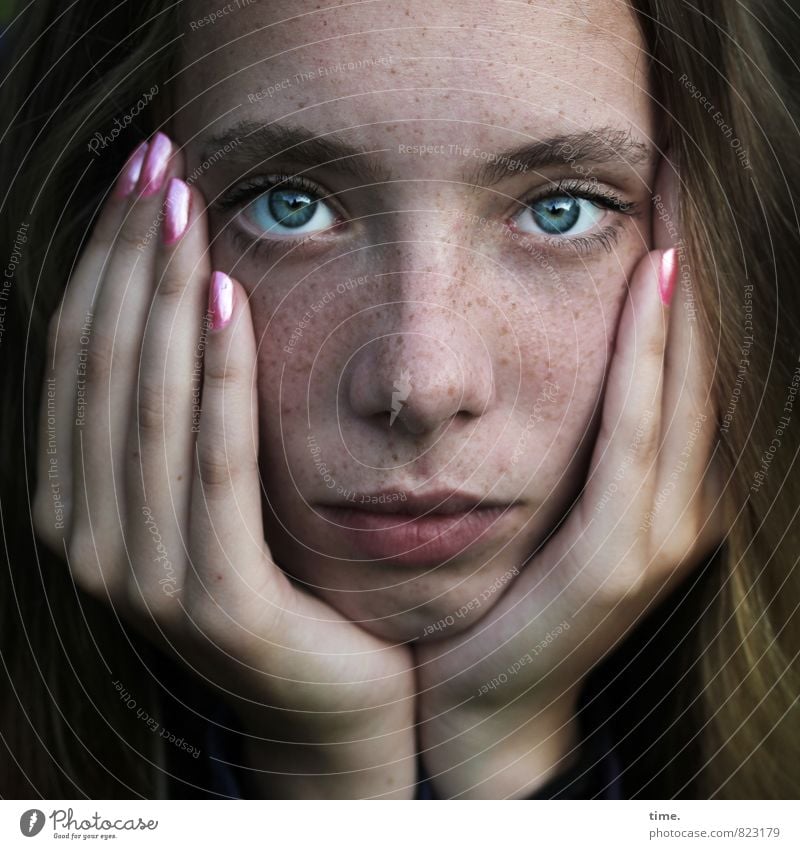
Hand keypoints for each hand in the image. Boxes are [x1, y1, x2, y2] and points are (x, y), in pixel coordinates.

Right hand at [32, 134, 415, 798]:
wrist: (339, 706)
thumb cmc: (290, 588)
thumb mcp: (220, 498)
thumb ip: (185, 421)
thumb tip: (184, 298)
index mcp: (83, 506)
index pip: (82, 360)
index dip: (104, 263)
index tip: (142, 178)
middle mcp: (92, 540)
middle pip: (105, 369)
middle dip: (131, 259)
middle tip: (162, 165)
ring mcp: (143, 578)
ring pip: (148, 408)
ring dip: (167, 299)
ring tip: (191, 209)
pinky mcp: (214, 602)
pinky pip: (215, 468)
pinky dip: (220, 382)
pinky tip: (233, 303)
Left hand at [413, 153, 723, 797]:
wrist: (482, 699)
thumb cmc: (502, 597)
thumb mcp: (539, 508)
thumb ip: (560, 443)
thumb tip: (541, 360)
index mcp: (660, 494)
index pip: (683, 366)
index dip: (682, 282)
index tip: (665, 197)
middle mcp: (681, 506)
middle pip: (699, 362)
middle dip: (693, 266)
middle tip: (680, 171)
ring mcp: (661, 534)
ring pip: (685, 387)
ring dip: (682, 293)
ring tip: (676, 201)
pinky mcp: (620, 559)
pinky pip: (637, 438)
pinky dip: (649, 362)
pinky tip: (651, 286)